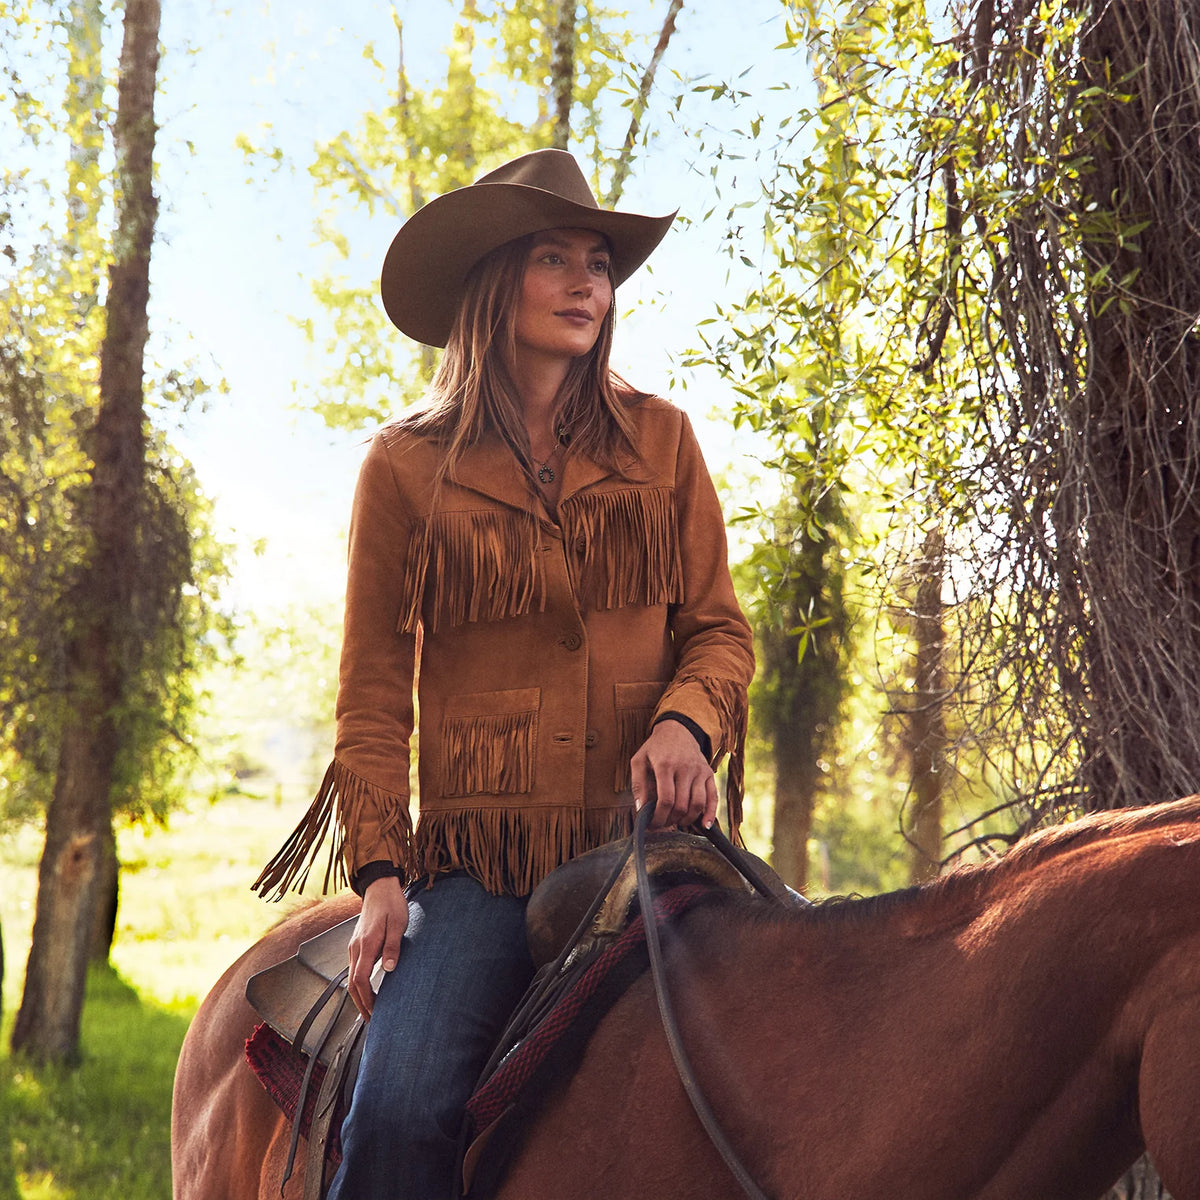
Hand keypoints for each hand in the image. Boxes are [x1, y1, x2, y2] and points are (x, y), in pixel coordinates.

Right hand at [346, 874, 407, 1017]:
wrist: (380, 887)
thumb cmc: (391, 904)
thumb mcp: (398, 923)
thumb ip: (393, 946)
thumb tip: (389, 969)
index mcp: (366, 944)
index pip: (360, 980)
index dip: (367, 999)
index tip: (376, 1013)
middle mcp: (356, 947)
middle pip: (352, 984)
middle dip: (361, 1005)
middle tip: (372, 1021)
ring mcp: (354, 946)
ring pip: (352, 978)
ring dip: (360, 996)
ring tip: (371, 1011)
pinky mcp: (357, 944)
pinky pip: (355, 969)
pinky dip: (360, 984)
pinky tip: (368, 990)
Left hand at [629, 719, 717, 831]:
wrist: (678, 730)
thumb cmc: (655, 748)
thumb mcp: (639, 760)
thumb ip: (638, 785)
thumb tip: (641, 810)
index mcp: (665, 764)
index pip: (666, 799)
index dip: (659, 817)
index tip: (652, 825)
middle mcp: (685, 767)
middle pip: (682, 804)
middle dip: (670, 821)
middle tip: (662, 825)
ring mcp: (699, 771)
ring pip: (698, 804)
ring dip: (687, 820)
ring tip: (676, 823)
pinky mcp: (709, 773)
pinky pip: (713, 797)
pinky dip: (710, 814)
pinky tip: (704, 826)